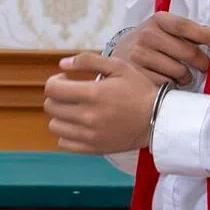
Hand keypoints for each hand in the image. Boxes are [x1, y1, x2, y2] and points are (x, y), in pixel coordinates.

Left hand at [44, 53, 159, 153]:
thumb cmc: (139, 90)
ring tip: (74, 110)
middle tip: (70, 93)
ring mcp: (90, 135)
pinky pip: (64, 143)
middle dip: (56, 96)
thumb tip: (63, 63)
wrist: (158, 119)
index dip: (54, 81)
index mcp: (93, 93)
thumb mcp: (119, 67)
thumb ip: (89, 61)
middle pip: (51, 107)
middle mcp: (88, 116)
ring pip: (55, 126)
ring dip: (60, 115)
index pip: (52, 89)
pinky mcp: (94, 148)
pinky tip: (78, 126)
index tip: (65, 79)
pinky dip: (66, 134)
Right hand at [111, 13, 209, 84]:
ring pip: (179, 71)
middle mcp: (147, 35)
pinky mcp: (136, 75)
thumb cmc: (152, 41)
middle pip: (187, 52)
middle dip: (202, 63)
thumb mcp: (167, 30)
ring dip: (186, 76)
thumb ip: (193, 30)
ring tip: (182, 74)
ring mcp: (139, 55)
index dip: (204, 35)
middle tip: (205, 67)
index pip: (185, 26)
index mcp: (158, 20)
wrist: (120, 54)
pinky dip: (172, 85)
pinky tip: (168, 80)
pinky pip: (166, 84)